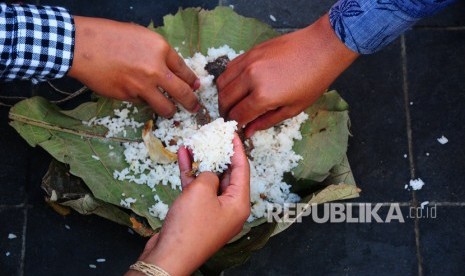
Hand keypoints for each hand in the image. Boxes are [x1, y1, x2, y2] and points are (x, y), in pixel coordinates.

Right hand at [68, 16, 199, 117]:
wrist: (83, 46)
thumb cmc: (110, 36)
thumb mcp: (141, 36)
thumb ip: (158, 53)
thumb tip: (171, 70)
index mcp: (161, 49)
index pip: (185, 71)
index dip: (192, 81)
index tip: (196, 87)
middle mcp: (156, 69)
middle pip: (183, 93)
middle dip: (191, 103)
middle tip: (194, 108)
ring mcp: (143, 85)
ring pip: (166, 107)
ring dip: (171, 110)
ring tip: (171, 111)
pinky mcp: (129, 97)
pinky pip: (143, 103)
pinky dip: (144, 101)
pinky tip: (139, 95)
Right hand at [128, 134, 249, 275]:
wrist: (169, 256)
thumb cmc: (190, 226)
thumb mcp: (202, 191)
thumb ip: (209, 174)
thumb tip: (209, 173)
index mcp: (239, 204)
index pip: (243, 169)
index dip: (237, 149)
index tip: (232, 133)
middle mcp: (229, 208)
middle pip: (227, 174)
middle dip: (217, 154)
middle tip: (211, 136)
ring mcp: (213, 212)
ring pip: (209, 180)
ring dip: (201, 162)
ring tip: (193, 142)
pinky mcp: (197, 215)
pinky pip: (197, 190)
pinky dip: (190, 174)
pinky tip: (183, 156)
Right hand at [217, 14, 358, 136]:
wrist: (321, 48)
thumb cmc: (313, 81)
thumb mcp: (293, 108)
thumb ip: (266, 121)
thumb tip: (249, 131)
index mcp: (262, 96)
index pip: (238, 115)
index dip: (235, 125)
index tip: (238, 128)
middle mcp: (250, 78)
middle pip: (225, 100)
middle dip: (225, 113)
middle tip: (231, 118)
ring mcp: (248, 62)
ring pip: (222, 83)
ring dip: (223, 96)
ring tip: (231, 103)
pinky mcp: (249, 52)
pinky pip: (229, 68)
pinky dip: (228, 80)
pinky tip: (236, 86)